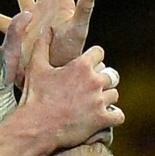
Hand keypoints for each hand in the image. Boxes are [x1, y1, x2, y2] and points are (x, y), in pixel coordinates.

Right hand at [19, 28, 123, 148]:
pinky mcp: (101, 119)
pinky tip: (104, 117)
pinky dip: (113, 117)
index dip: (93, 59)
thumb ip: (43, 46)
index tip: (87, 67)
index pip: (99, 53)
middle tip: (89, 89)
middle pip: (111, 74)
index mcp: (81, 66)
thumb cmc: (35, 96)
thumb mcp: (36, 67)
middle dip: (102, 80)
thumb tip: (47, 29)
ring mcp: (99, 101)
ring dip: (106, 99)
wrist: (36, 126)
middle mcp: (94, 81)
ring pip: (114, 95)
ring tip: (94, 104)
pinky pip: (119, 115)